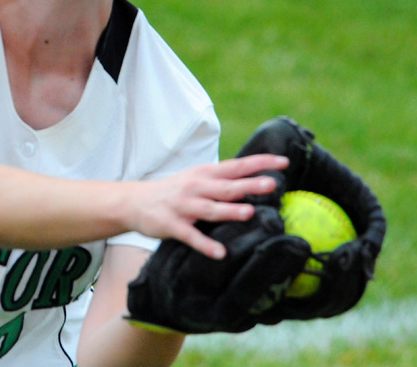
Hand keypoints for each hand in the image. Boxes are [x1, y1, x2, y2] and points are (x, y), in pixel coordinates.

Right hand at [131, 154, 288, 258]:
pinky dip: (205, 244)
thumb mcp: (196, 179)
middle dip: (248, 185)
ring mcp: (182, 206)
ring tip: (249, 213)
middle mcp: (195, 187)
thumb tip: (255, 180)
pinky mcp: (170, 224)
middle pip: (226, 186)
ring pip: (209, 209)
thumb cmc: (172, 191)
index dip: (259, 164)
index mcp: (204, 174)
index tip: (283, 163)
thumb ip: (222, 180)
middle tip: (271, 185)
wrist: (133, 202)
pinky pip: (190, 235)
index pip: (236, 166)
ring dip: (229, 211)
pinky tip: (220, 252)